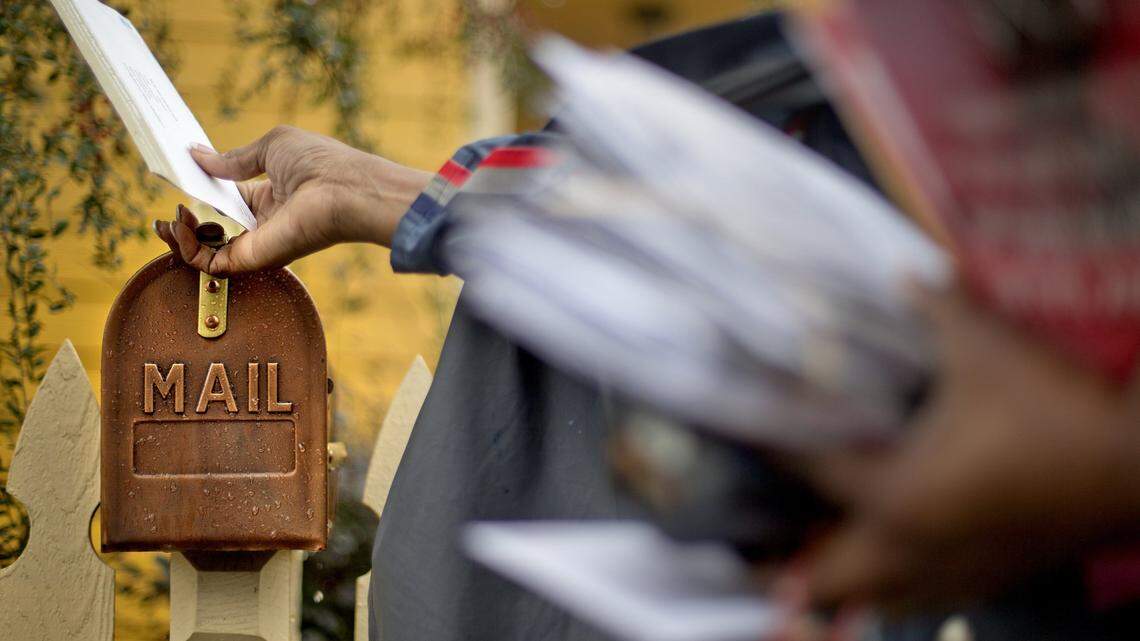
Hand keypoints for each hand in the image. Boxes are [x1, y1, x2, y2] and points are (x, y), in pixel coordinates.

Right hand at [154, 125, 432, 274]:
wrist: (344, 188)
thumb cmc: (319, 161)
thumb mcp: (270, 148)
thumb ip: (232, 159)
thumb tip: (197, 155)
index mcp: (270, 196)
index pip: (226, 202)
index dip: (200, 195)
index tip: (177, 182)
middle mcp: (262, 224)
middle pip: (213, 233)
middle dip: (182, 227)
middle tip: (161, 218)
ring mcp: (257, 243)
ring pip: (207, 253)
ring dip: (178, 239)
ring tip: (164, 222)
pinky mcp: (254, 257)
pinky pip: (210, 263)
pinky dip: (187, 247)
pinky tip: (180, 221)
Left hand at [790, 285, 1139, 611]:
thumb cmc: (1056, 409)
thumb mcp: (986, 347)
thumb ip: (934, 305)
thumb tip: (903, 270)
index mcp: (898, 492)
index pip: (816, 472)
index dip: (778, 450)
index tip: (747, 440)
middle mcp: (916, 542)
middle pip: (834, 573)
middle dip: (793, 569)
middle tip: (759, 560)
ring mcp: (957, 568)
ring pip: (884, 596)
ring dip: (845, 588)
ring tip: (807, 581)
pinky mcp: (997, 576)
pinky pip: (930, 597)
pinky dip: (900, 594)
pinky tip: (897, 587)